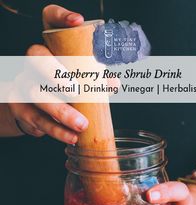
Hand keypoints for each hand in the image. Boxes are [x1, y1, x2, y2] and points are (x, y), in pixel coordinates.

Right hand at [8, 5, 87, 142]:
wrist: (31, 110)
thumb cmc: (59, 91)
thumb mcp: (77, 81)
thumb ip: (94, 79)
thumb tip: (113, 83)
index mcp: (49, 48)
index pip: (48, 19)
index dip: (60, 16)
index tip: (77, 22)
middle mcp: (32, 62)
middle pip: (36, 57)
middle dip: (56, 73)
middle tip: (75, 91)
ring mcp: (23, 84)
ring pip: (36, 93)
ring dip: (61, 112)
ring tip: (81, 125)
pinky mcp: (20, 108)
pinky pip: (37, 119)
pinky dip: (56, 130)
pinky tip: (71, 137)